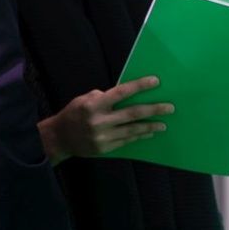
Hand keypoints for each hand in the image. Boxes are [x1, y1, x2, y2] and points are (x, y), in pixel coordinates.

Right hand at [38, 76, 173, 164]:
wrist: (58, 139)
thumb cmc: (74, 114)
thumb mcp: (84, 99)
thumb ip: (104, 97)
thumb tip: (127, 95)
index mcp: (94, 105)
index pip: (121, 92)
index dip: (139, 86)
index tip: (156, 81)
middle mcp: (99, 121)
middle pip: (132, 113)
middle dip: (153, 110)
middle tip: (170, 108)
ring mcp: (102, 136)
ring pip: (132, 130)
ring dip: (150, 126)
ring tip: (164, 124)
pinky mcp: (104, 148)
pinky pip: (126, 141)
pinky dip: (139, 136)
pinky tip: (148, 133)